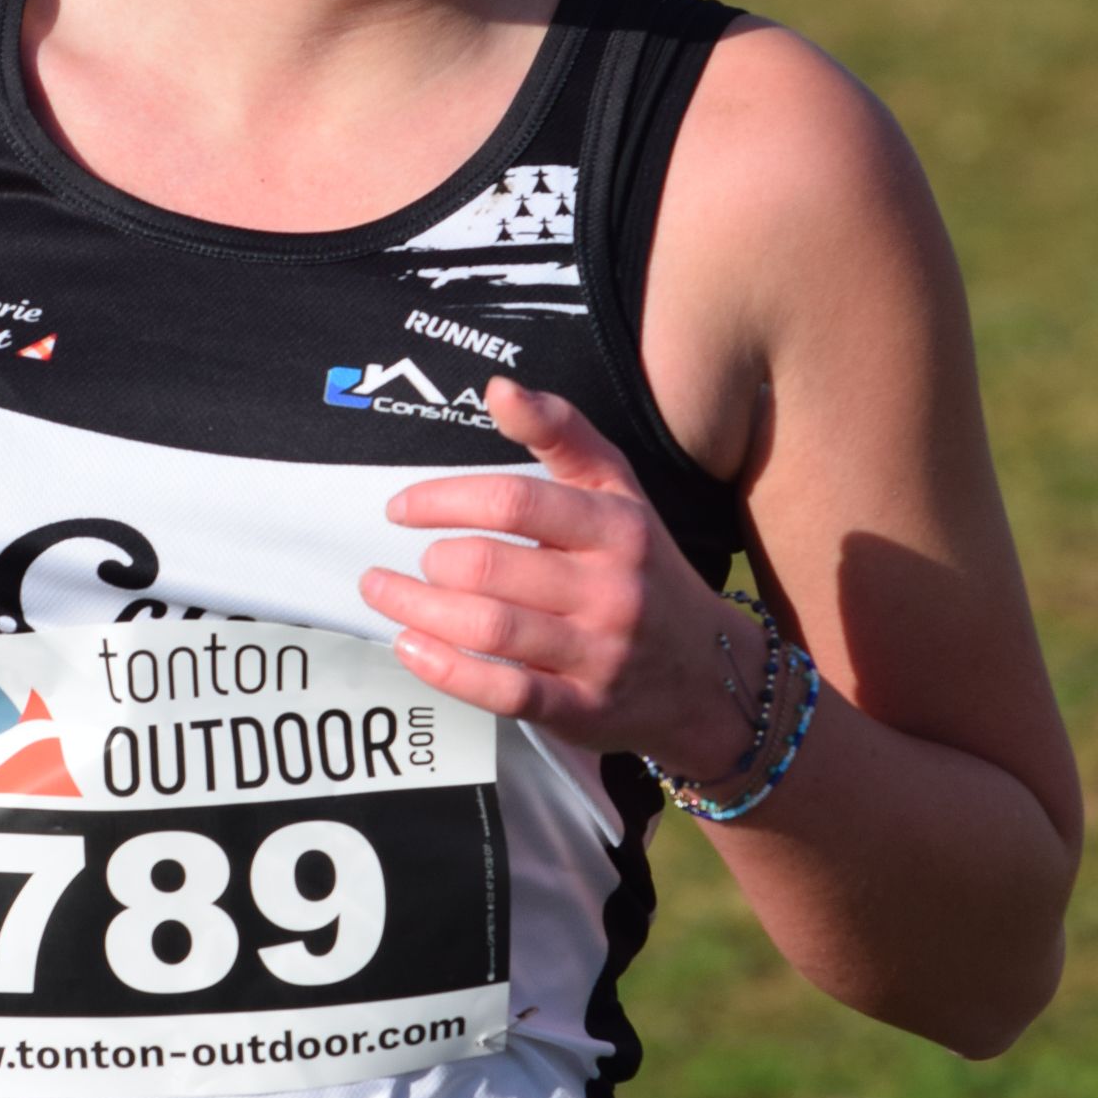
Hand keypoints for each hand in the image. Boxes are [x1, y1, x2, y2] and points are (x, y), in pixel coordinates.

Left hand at [360, 379, 762, 773]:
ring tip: (385, 594)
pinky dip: (444, 669)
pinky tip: (409, 646)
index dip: (443, 500)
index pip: (515, 501)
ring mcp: (598, 654)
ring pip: (489, 628)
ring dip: (418, 610)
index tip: (401, 508)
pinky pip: (503, 691)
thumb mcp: (619, 493)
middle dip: (431, 563)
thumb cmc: (645, 569)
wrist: (712, 676)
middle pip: (491, 567)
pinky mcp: (582, 709)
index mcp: (616, 527)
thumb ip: (563, 433)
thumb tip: (498, 388)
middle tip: (411, 562)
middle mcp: (611, 589)